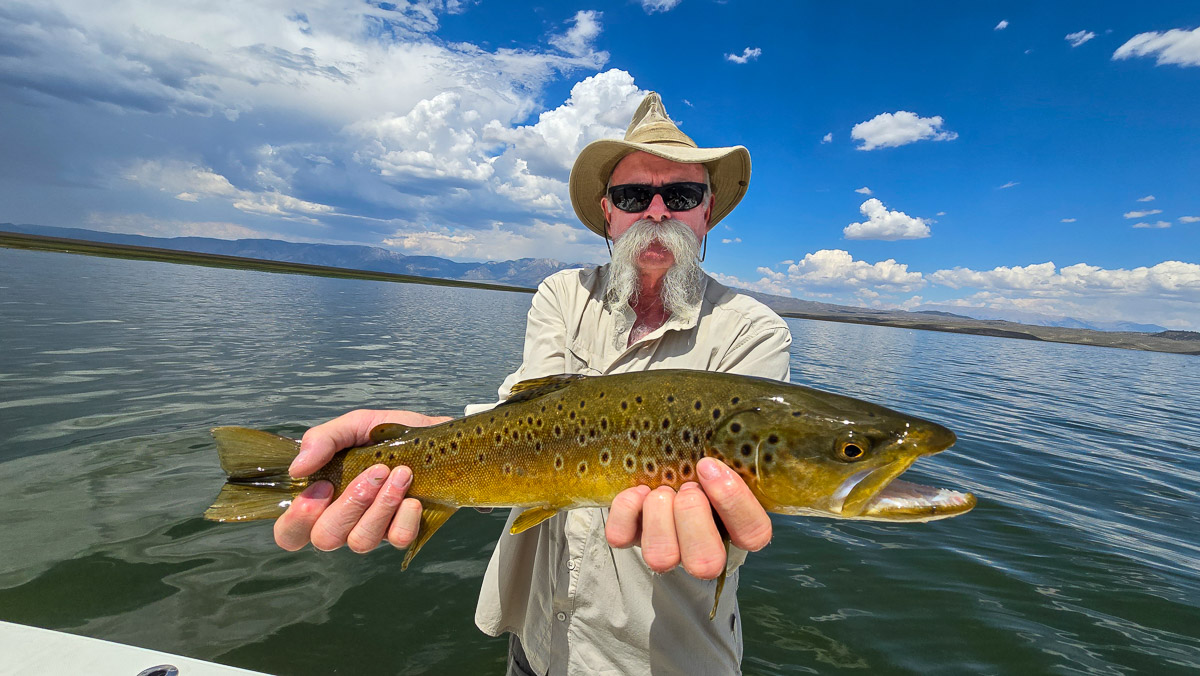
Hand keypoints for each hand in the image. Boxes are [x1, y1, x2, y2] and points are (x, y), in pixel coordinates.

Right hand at [273, 409, 450, 552]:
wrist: (438, 437)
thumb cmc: (391, 435)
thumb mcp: (355, 425)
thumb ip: (323, 440)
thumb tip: (297, 469)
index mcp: (324, 499)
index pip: (289, 533)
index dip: (298, 519)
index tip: (323, 487)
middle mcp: (344, 520)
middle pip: (325, 539)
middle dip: (349, 504)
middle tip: (376, 472)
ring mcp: (374, 530)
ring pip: (361, 541)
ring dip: (381, 505)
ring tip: (400, 474)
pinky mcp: (404, 532)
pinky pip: (397, 540)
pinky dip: (405, 518)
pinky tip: (414, 498)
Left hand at [604, 458, 772, 578]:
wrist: (663, 465)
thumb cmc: (702, 463)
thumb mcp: (724, 458)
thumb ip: (734, 456)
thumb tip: (738, 432)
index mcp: (736, 529)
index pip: (753, 533)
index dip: (733, 501)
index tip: (709, 467)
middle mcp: (702, 549)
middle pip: (706, 562)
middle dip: (692, 517)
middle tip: (687, 487)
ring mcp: (665, 549)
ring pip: (661, 556)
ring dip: (659, 516)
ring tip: (662, 489)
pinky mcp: (631, 539)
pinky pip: (622, 537)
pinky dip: (626, 510)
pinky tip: (638, 490)